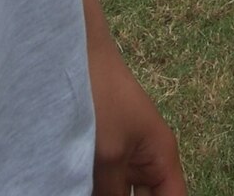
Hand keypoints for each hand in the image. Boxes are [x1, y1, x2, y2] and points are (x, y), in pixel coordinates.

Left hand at [89, 39, 186, 194]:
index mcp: (160, 158)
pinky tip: (76, 188)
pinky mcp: (101, 153)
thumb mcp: (108, 155)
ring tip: (84, 189)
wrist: (73, 52)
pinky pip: (106, 185)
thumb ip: (112, 193)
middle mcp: (146, 161)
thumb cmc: (100, 96)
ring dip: (110, 195)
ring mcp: (123, 157)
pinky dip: (97, 190)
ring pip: (124, 194)